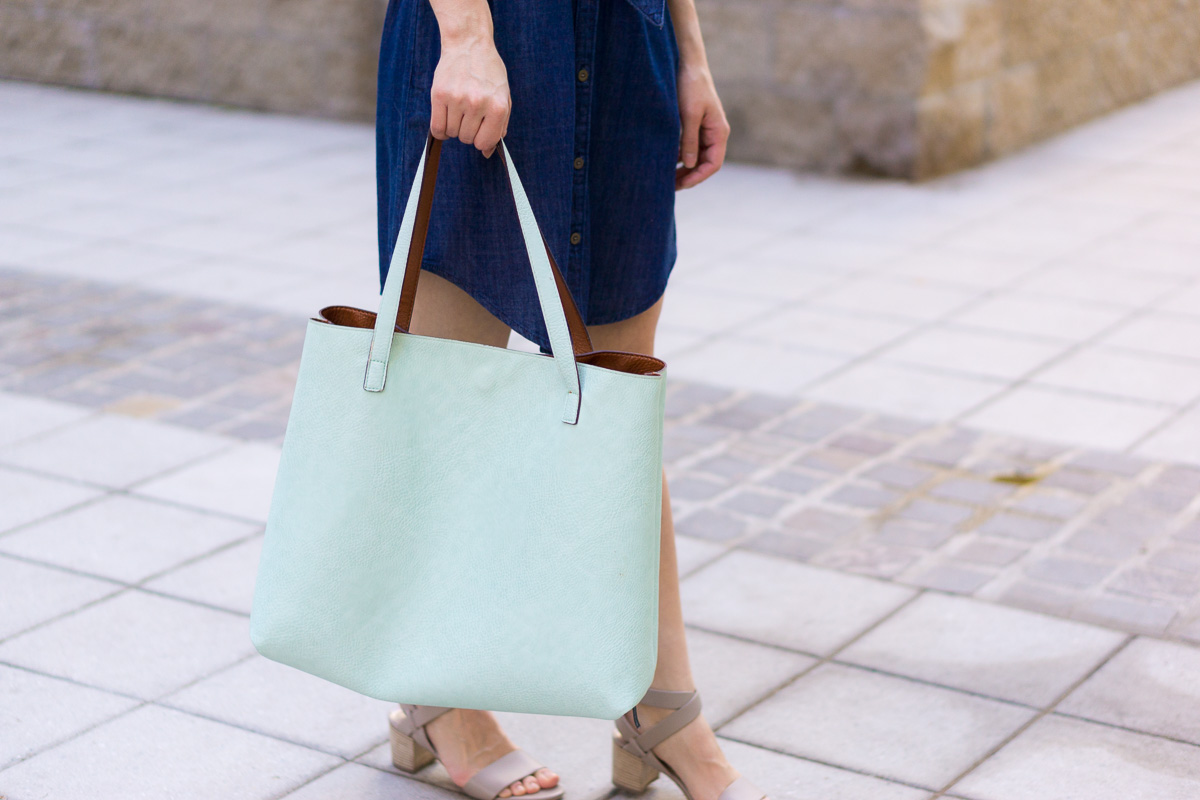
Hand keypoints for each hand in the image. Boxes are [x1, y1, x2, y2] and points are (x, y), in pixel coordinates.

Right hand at [430, 34, 510, 157]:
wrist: (469, 43)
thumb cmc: (489, 72)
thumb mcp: (503, 96)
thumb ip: (500, 125)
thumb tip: (487, 152)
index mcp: (497, 106)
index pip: (485, 142)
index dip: (482, 141)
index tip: (480, 132)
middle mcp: (478, 104)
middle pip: (467, 139)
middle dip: (468, 132)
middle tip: (469, 115)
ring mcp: (457, 99)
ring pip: (452, 133)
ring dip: (454, 128)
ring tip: (459, 111)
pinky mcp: (439, 94)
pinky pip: (436, 127)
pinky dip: (440, 130)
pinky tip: (446, 119)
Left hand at [675, 62, 729, 189]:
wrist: (688, 63)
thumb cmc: (691, 86)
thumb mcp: (689, 115)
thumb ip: (689, 141)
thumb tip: (688, 165)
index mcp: (719, 132)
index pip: (713, 164)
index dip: (698, 177)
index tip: (681, 185)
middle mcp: (714, 133)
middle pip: (704, 163)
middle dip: (688, 176)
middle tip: (669, 187)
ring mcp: (704, 130)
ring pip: (695, 157)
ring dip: (682, 168)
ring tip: (665, 178)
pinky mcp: (694, 125)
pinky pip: (688, 147)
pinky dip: (678, 156)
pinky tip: (665, 162)